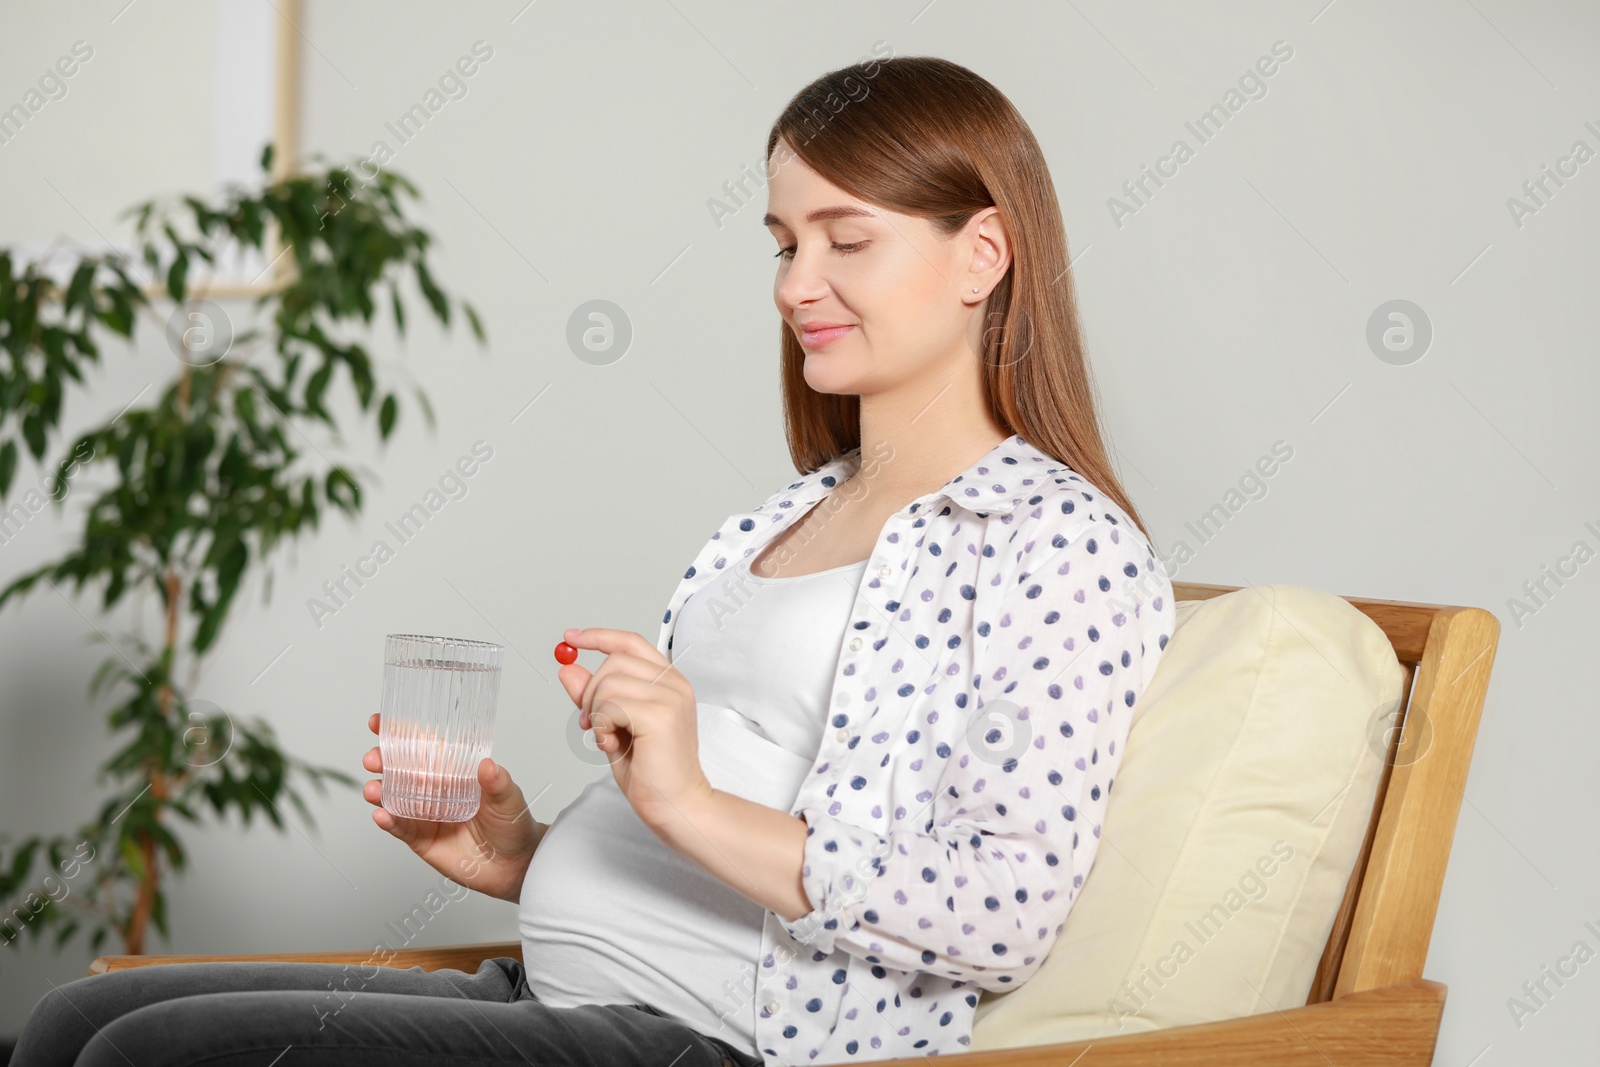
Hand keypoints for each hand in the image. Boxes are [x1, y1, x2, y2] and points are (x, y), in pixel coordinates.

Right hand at [362, 712, 541, 902]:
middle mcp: (434, 790)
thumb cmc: (512, 824)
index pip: (423, 747)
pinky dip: (388, 821)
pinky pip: (400, 828)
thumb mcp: (509, 798)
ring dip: (379, 791)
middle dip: (382, 761)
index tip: (379, 722)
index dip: (399, 734)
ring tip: (373, 790)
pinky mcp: (421, 839)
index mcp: (453, 771)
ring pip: (394, 798)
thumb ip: (497, 783)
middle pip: (400, 771)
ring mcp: (425, 814)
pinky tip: (381, 814)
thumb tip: (488, 765)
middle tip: (374, 758)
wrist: (513, 865)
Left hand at [557, 627, 714, 833]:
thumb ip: (594, 696)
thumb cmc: (652, 772)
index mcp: (668, 682)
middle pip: (614, 661)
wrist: (676, 805)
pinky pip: (612, 704)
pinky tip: (611, 743)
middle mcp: (674, 684)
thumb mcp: (613, 726)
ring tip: (605, 736)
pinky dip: (602, 724)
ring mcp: (671, 697)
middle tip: (590, 723)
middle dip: (591, 691)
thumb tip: (568, 669)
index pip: (630, 643)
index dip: (599, 636)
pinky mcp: (662, 716)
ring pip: (610, 682)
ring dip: (596, 712)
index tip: (571, 637)